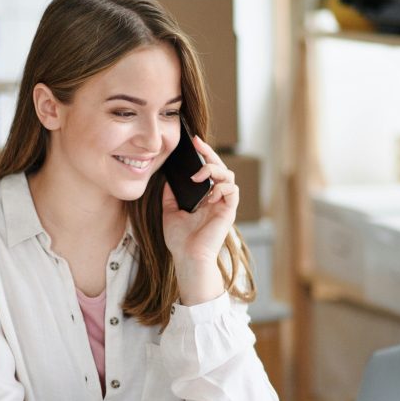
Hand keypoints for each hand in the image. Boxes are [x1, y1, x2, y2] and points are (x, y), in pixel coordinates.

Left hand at [161, 136, 238, 304]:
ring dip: (214, 170)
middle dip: (210, 153)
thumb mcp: (169, 211)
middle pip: (220, 168)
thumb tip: (167, 178)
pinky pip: (232, 190)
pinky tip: (208, 193)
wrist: (187, 258)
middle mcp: (216, 198)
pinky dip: (221, 186)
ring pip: (228, 175)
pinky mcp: (229, 211)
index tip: (193, 143)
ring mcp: (224, 204)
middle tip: (198, 144)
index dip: (203, 155)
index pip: (208, 170)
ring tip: (199, 175)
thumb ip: (170, 195)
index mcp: (204, 197)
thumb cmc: (180, 240)